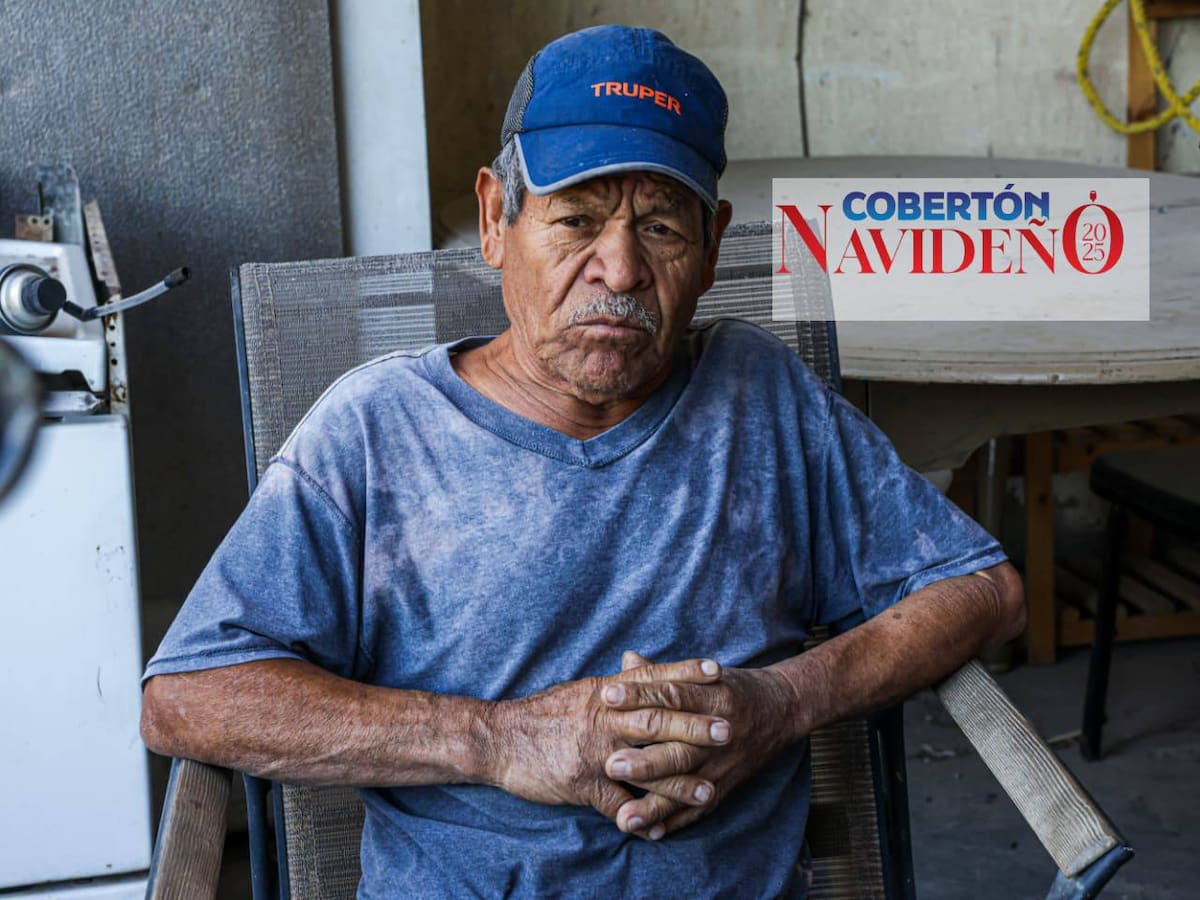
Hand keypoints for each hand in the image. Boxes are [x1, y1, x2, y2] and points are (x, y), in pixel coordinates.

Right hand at [482, 656, 732, 828]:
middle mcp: (603, 718)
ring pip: (645, 766)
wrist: (497, 738)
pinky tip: (660, 830)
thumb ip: (613, 684)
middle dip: (695, 726)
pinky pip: (617, 804)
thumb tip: (637, 664)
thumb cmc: (541, 714)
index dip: (685, 673)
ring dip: (680, 781)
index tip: (718, 671)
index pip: (652, 678)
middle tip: (729, 730)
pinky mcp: (582, 783)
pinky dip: (640, 818)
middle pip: (657, 720)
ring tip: (709, 791)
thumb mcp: (579, 691)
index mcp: (605, 693)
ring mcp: (594, 752)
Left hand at [603, 651, 799, 838]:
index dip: (639, 694)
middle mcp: (718, 732)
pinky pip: (700, 808)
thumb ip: (663, 672)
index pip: (671, 694)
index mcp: (711, 696)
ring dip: (655, 803)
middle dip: (645, 761)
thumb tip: (626, 659)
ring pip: (687, 785)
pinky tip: (650, 833)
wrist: (782, 709)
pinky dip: (676, 821)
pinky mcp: (727, 785)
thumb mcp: (704, 674)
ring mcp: (724, 763)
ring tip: (624, 816)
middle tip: (610, 765)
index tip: (606, 696)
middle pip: (679, 748)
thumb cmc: (732, 688)